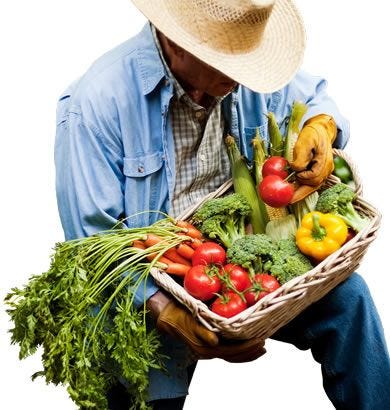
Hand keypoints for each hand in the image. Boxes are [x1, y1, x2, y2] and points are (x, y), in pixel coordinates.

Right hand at [149, 292, 265, 362]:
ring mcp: (209, 348)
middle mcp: (209, 351)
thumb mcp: (190, 321)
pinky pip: (228, 350)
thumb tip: (215, 342)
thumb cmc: (179, 315)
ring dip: (247, 352)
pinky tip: (246, 343)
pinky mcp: (209, 343)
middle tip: (264, 343)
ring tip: (261, 347)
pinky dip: (239, 349)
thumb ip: (202, 332)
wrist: (167, 316)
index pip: (231, 351)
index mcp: (205, 347)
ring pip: (232, 355)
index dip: (247, 348)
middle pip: (234, 356)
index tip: (259, 340)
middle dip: (251, 351)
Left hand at [290, 114, 336, 201]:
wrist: (319, 130)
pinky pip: (310, 183)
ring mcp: (323, 172)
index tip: (294, 175)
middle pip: (314, 186)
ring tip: (288, 199)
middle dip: (300, 194)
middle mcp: (326, 169)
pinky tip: (291, 190)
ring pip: (312, 187)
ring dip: (300, 192)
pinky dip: (301, 187)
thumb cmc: (312, 134)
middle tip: (288, 201)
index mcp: (324, 161)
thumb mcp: (305, 140)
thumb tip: (295, 169)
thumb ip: (301, 155)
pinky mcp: (318, 172)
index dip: (303, 178)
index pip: (314, 176)